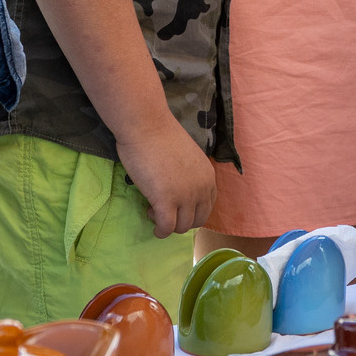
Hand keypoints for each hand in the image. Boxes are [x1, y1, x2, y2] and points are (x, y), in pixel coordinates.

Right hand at [117, 114, 217, 237]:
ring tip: (153, 209)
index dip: (190, 211)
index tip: (176, 206)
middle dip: (180, 221)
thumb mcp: (187, 157)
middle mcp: (201, 188)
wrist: (146, 125)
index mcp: (209, 177)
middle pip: (196, 220)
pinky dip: (159, 230)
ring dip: (167, 224)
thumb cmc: (161, 135)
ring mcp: (185, 196)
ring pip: (181, 227)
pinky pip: (166, 227)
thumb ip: (189, 175)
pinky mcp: (166, 201)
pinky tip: (151, 219)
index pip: (207, 207)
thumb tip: (179, 188)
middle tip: (163, 210)